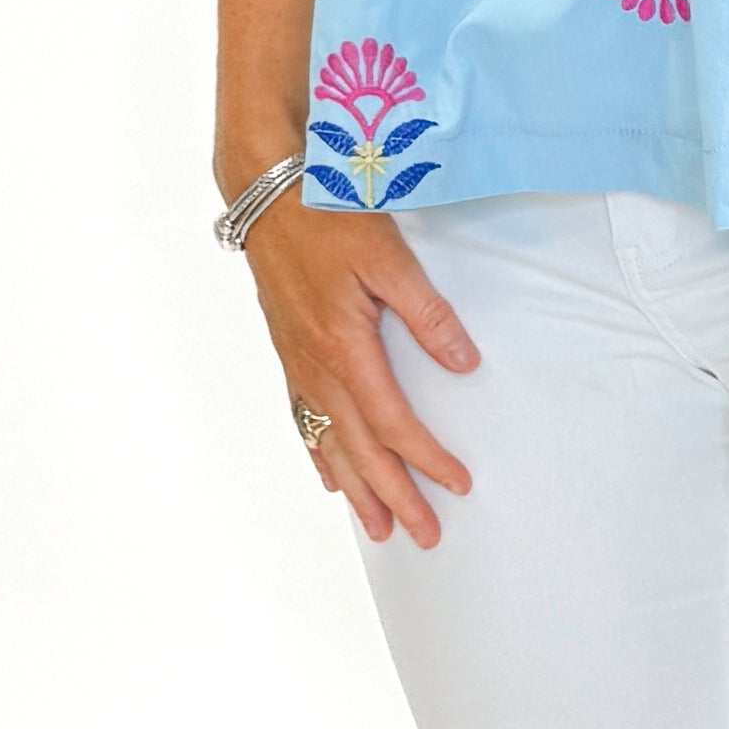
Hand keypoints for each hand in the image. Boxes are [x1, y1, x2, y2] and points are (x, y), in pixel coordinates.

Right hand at [238, 194, 477, 544]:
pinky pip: (304, 420)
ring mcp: (297, 364)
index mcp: (344, 349)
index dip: (426, 459)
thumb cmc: (325, 215)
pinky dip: (320, 455)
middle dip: (393, 497)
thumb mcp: (388, 258)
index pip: (392, 424)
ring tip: (377, 528)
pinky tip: (330, 476)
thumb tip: (463, 362)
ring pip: (328, 443)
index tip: (457, 485)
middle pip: (359, 450)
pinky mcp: (288, 353)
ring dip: (356, 490)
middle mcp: (316, 368)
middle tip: (423, 535)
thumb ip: (427, 314)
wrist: (265, 193)